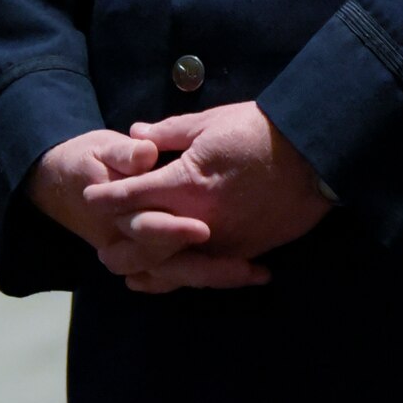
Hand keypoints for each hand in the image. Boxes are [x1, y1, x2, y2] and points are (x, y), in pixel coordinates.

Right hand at [27, 130, 234, 281]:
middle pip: (166, 266)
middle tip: (246, 266)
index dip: (172, 231)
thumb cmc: (88, 160)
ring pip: (175, 277)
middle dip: (205, 268)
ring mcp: (138, 256)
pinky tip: (240, 274)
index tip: (203, 229)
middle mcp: (124, 243)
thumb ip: (124, 152)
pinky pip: (177, 278)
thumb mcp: (100, 147)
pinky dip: (205, 279)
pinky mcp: (150, 259)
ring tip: (254, 272)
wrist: (62, 184)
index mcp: (112, 215)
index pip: (145, 229)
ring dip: (213, 278)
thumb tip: (145, 153)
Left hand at [83, 102, 332, 291]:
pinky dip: (185, 277)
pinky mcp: (245, 251)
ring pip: (174, 266)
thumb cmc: (258, 131)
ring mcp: (223, 240)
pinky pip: (207, 272)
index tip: (89, 198)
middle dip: (120, 246)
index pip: (132, 196)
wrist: (313, 154)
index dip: (107, 197)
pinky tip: (172, 280)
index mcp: (185, 183)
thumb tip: (137, 134)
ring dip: (148, 271)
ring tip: (129, 274)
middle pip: (145, 243)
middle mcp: (199, 219)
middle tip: (101, 250)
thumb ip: (168, 132)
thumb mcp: (209, 122)